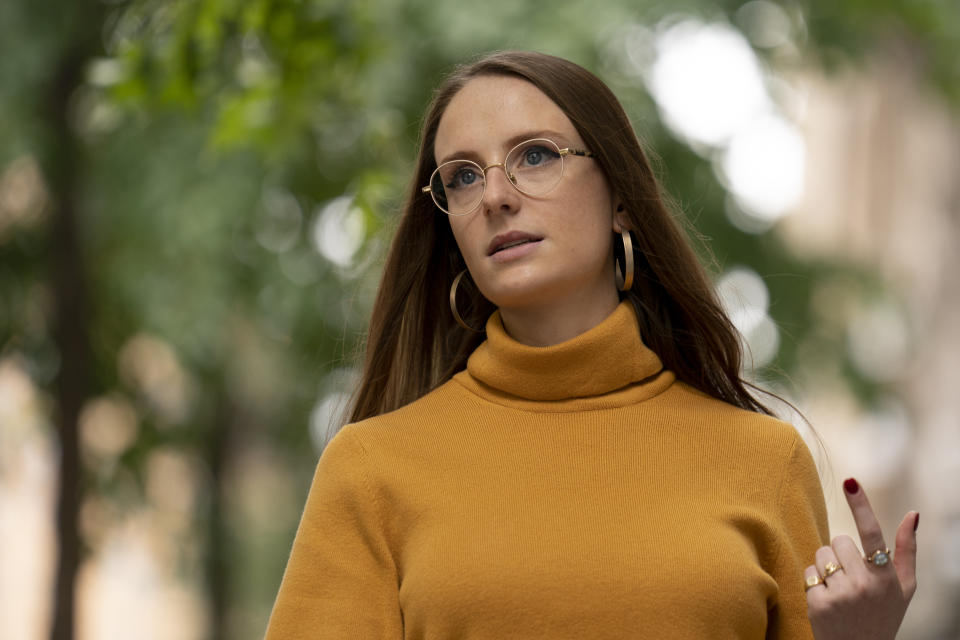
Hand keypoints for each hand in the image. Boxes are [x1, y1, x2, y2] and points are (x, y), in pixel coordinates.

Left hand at [804, 478, 917, 639]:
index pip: (872, 534)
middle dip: (842, 554)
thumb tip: (913, 514)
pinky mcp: (818, 603)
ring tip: (839, 590)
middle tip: (851, 578)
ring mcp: (839, 595)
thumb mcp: (903, 588)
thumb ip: (906, 550)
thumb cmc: (883, 614)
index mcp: (886, 578)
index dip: (861, 506)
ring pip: (820, 555)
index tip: (850, 481)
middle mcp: (863, 585)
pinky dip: (814, 583)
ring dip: (827, 567)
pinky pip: (808, 572)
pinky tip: (828, 601)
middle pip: (838, 541)